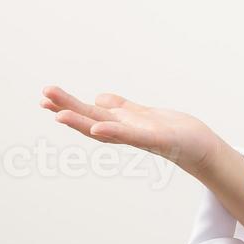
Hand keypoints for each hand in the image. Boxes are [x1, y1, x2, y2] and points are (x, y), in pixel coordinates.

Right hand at [40, 85, 222, 177]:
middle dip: (67, 108)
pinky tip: (99, 126)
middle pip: (92, 118)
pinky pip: (134, 136)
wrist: (201, 146)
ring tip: (59, 115)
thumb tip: (98, 98)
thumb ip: (121, 108)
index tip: (45, 97)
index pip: (89, 114)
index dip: (67, 107)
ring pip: (106, 128)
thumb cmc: (172, 131)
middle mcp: (126, 132)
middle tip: (43, 97)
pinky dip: (116, 131)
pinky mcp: (159, 139)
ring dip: (83, 122)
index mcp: (122, 124)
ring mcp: (140, 137)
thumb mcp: (142, 114)